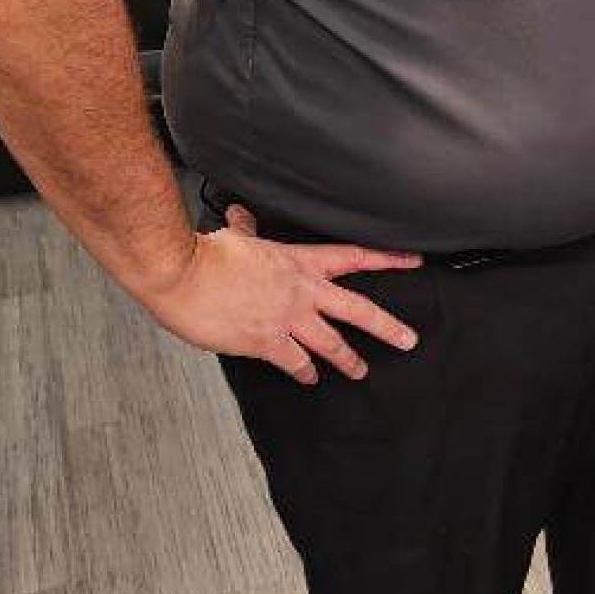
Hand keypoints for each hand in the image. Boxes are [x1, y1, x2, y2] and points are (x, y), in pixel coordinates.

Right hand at [137, 204, 422, 384]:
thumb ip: (249, 229)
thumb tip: (245, 216)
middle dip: (387, 327)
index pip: (354, 257)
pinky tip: (309, 378)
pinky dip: (304, 371)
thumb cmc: (205, 253)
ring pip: (332, 344)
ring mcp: (286, 318)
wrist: (180, 273)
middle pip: (357, 310)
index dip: (387, 259)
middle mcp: (301, 291)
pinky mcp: (265, 342)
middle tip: (408, 340)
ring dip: (348, 359)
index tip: (414, 261)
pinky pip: (295, 362)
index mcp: (298, 262)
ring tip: (361, 370)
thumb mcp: (236, 236)